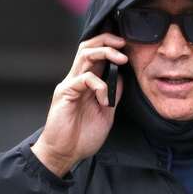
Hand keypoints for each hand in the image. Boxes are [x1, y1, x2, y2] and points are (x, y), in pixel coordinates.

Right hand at [31, 33, 126, 176]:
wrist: (65, 154)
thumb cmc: (82, 135)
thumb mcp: (107, 112)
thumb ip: (113, 94)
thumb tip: (122, 77)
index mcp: (87, 83)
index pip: (95, 53)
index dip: (109, 44)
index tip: (127, 43)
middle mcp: (77, 79)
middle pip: (88, 47)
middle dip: (106, 39)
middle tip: (123, 42)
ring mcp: (70, 84)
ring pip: (84, 55)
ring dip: (105, 52)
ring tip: (121, 58)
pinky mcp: (65, 93)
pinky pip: (84, 78)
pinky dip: (99, 85)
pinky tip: (105, 99)